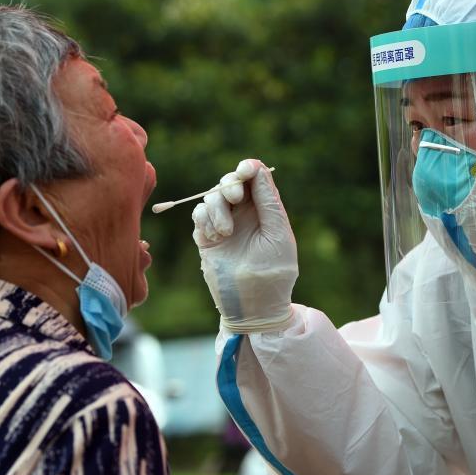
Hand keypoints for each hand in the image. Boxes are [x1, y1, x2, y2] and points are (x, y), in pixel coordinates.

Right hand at [193, 159, 297, 332]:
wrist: (254, 305)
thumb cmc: (274, 273)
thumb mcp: (277, 235)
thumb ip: (268, 202)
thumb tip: (258, 170)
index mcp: (264, 210)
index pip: (254, 179)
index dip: (248, 168)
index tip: (245, 170)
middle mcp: (244, 214)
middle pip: (229, 182)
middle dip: (229, 184)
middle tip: (234, 197)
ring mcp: (224, 225)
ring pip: (211, 198)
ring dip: (216, 208)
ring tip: (226, 233)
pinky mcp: (206, 238)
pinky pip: (198, 215)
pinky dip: (204, 220)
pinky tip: (215, 237)